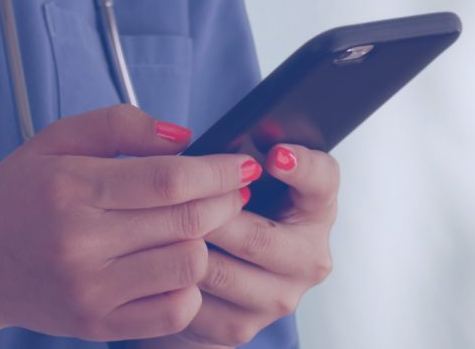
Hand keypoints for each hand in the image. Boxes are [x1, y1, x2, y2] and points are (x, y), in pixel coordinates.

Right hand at [0, 104, 254, 342]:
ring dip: (203, 243)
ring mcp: (90, 289)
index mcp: (70, 187)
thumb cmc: (13, 197)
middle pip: (187, 222)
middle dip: (226, 201)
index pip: (170, 179)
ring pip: (188, 266)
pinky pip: (174, 311)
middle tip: (232, 190)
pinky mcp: (96, 324)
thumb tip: (184, 136)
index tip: (241, 163)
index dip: (218, 170)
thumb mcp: (53, 141)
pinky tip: (172, 266)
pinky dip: (187, 287)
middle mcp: (80, 241)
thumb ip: (119, 126)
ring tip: (193, 227)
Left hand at [142, 142, 339, 346]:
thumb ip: (236, 158)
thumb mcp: (238, 181)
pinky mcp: (242, 326)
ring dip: (182, 249)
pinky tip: (151, 264)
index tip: (274, 156)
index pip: (323, 181)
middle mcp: (307, 258)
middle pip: (258, 236)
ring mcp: (278, 297)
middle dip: (209, 216)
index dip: (302, 168)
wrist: (209, 286)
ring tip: (153, 228)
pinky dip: (169, 281)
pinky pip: (196, 301)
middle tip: (174, 197)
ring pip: (220, 272)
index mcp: (314, 210)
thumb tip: (209, 147)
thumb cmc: (225, 218)